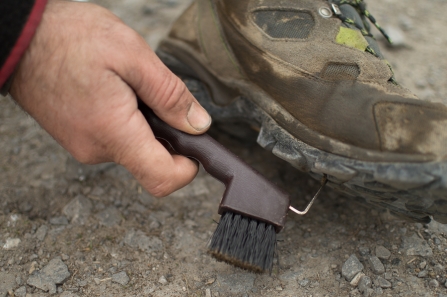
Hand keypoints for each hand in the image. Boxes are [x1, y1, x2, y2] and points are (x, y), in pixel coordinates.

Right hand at [10, 0, 210, 196]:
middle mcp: (98, 149)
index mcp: (115, 132)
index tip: (195, 145)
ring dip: (143, 121)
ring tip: (126, 85)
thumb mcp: (133, 56)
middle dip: (165, 132)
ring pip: (133, 146)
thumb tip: (199, 125)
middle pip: (151, 160)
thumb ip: (170, 95)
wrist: (20, 38)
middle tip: (154, 94)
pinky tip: (112, 90)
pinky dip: (125, 119)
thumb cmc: (70, 38)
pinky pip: (114, 138)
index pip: (162, 178)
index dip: (187, 168)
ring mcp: (84, 146)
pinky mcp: (78, 138)